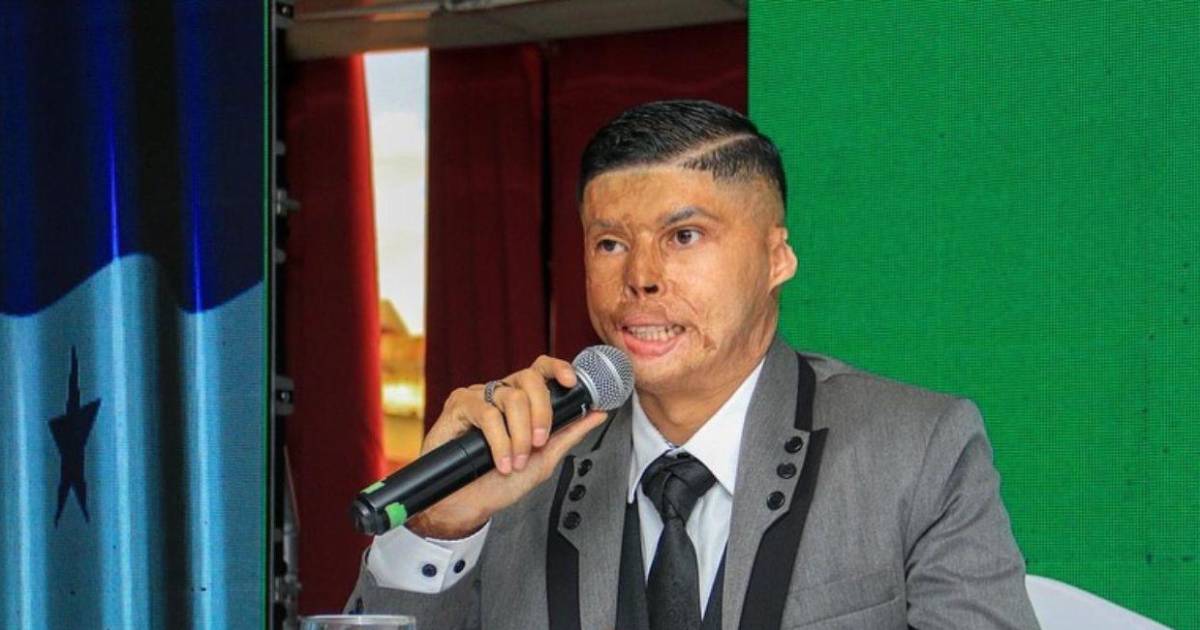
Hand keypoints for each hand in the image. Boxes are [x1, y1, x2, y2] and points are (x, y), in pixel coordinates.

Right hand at [405, 355, 608, 539]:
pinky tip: (500, 461)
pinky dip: (499, 442)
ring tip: (515, 462)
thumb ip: (570, 433)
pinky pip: (487, 413)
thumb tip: (598, 414)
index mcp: (524, 402)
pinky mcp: (459, 405)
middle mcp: (502, 394)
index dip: (559, 369)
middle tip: (539, 443)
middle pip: (530, 379)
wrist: (467, 504)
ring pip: (511, 398)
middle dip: (542, 413)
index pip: (542, 370)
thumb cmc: (500, 483)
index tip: (572, 382)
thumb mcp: (544, 459)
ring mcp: (480, 397)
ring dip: (520, 436)